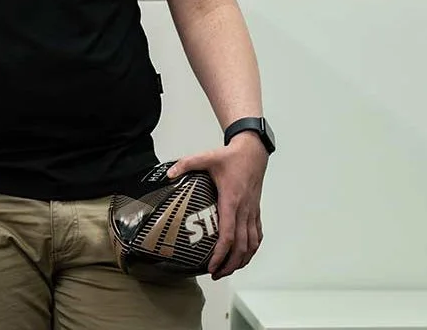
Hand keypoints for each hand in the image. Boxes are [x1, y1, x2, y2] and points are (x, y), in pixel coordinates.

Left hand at [167, 135, 265, 279]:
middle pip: (241, 247)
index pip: (228, 235)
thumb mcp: (207, 157)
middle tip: (215, 274)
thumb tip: (169, 173)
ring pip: (251, 245)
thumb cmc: (232, 156)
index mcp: (231, 200)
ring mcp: (252, 212)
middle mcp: (244, 210)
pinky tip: (243, 256)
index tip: (212, 266)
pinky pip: (257, 236)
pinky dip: (251, 250)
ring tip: (227, 270)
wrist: (253, 151)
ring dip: (241, 261)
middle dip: (229, 265)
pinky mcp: (256, 211)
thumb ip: (187, 164)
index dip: (221, 254)